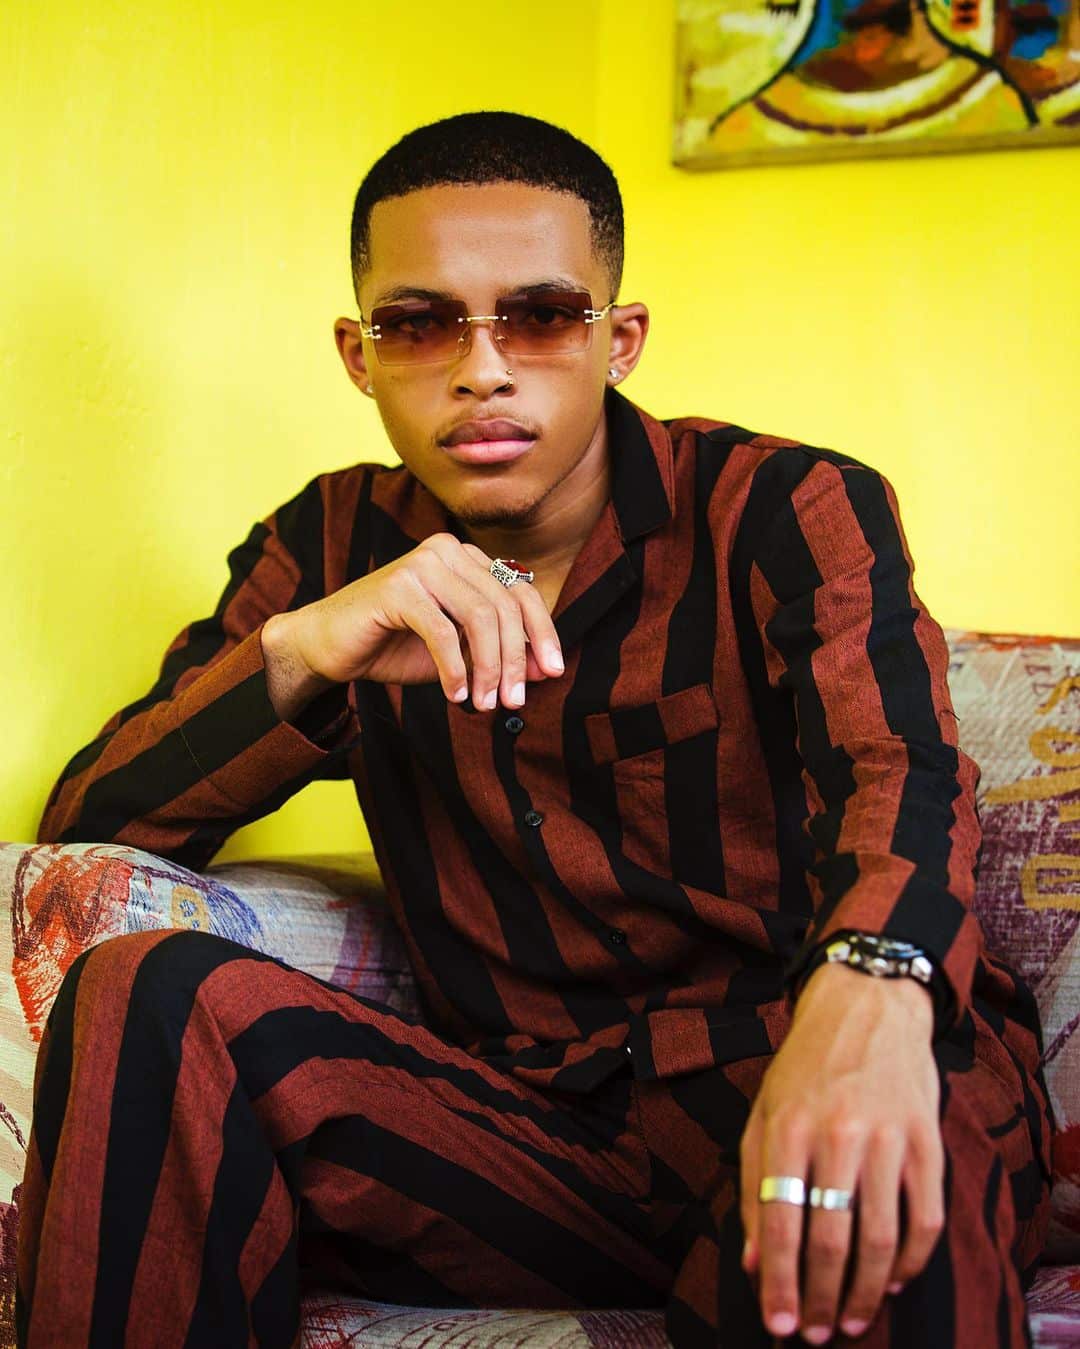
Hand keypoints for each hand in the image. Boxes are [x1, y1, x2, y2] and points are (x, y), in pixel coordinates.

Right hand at [262, 533, 563, 714]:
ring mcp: (422, 563)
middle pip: (504, 606)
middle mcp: (447, 551)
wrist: (329, 645)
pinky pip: (442, 631)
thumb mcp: (458, 654)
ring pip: (479, 617)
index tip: (553, 673)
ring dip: (489, 667)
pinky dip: (454, 669)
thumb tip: (544, 670)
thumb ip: (498, 654)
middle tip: (514, 701)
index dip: (543, 633)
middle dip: (515, 659)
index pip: (521, 591)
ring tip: (485, 702)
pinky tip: (455, 695)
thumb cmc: (393, 645)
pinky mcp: (397, 586)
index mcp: (466, 559)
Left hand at [739, 963, 942, 1342]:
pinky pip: (926, 1218)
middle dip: (819, 1298)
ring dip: (864, 1292)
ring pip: (881, 1238)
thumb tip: (755, 1263)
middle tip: (813, 1334)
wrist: (867, 1007)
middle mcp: (837, 1133)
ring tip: (848, 1321)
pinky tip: (892, 1281)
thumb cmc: (804, 1068)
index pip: (781, 1222)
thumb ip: (753, 1185)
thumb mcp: (762, 1113)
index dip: (780, 1283)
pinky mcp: (926, 1140)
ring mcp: (887, 1137)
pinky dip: (911, 1262)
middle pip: (831, 1239)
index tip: (779, 1326)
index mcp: (787, 1127)